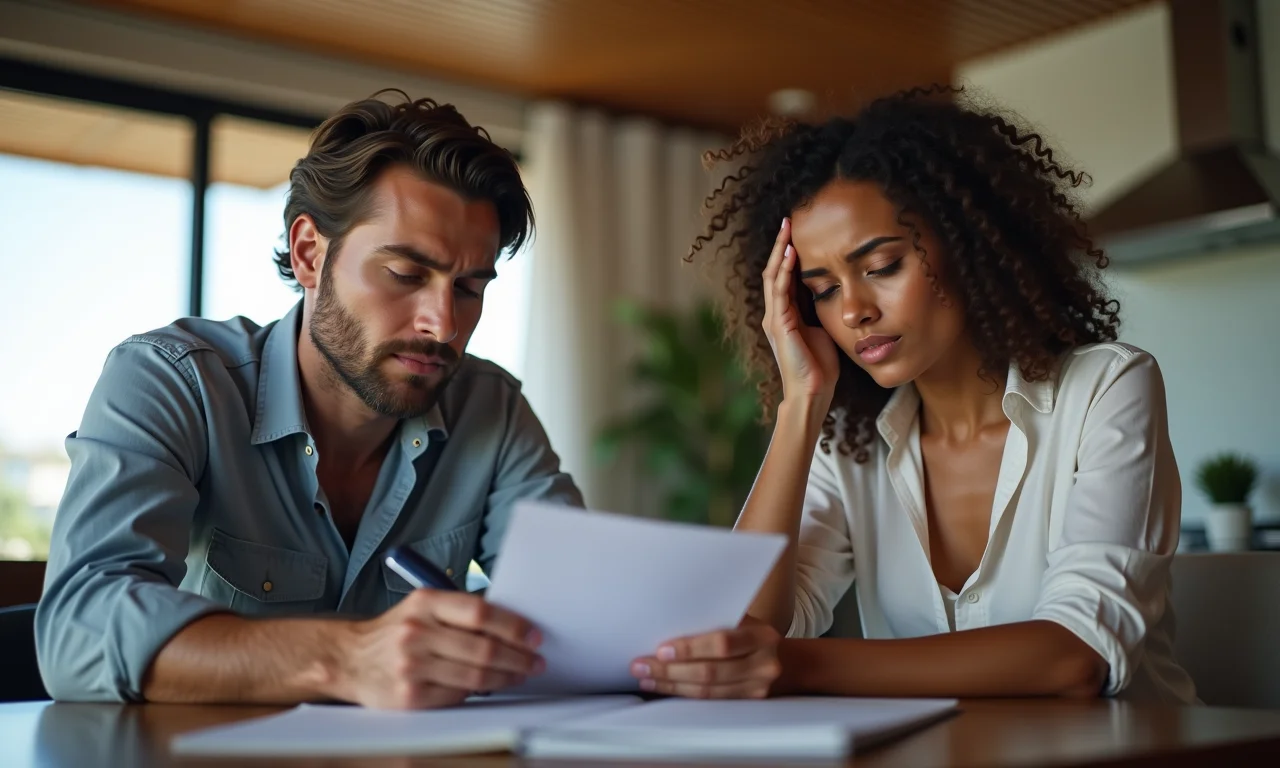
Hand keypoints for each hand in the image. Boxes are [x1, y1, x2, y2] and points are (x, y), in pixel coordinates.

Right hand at [330, 589, 543, 708]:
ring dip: (506, 676)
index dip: (513, 625)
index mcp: (425, 603)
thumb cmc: (395, 631)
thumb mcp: (422, 607)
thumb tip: (511, 625)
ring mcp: (412, 666)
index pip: (480, 613)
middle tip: (535, 661)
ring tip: (520, 674)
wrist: (349, 659)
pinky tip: (489, 685)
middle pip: (483, 648)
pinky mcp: (410, 696)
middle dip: (518, 657)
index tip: (534, 635)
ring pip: (475, 676)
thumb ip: (460, 611)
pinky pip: (457, 695)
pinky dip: (478, 691)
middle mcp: (417, 632)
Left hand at [629, 622, 781, 698]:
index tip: (660, 649)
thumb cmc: (749, 634)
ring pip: (707, 692)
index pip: (722, 643)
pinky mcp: (747, 705)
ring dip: (671, 685)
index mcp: (762, 636)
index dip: (690, 649)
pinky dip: (683, 694)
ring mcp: (757, 689)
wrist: (782, 661)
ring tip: (646, 678)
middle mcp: (764, 664)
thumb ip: (712, 622)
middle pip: (710, 672)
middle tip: (641, 666)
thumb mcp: (740, 620)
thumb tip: (665, 623)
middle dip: (670, 670)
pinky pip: (709, 702)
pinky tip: (664, 687)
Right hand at [762, 217, 839, 402]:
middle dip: (781, 245)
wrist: (813, 392)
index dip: (790, 254)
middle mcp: (775, 313)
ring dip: (780, 252)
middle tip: (788, 221)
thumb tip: (832, 293)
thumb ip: (819, 312)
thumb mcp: (822, 330)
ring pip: (773, 276)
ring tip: (787, 230)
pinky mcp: (779, 324)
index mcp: (785, 315)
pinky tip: (791, 254)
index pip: (784, 277)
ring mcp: (774, 318)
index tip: (799, 232)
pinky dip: (784, 270)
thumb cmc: (819, 367)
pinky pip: (779, 291)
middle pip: (774, 271)